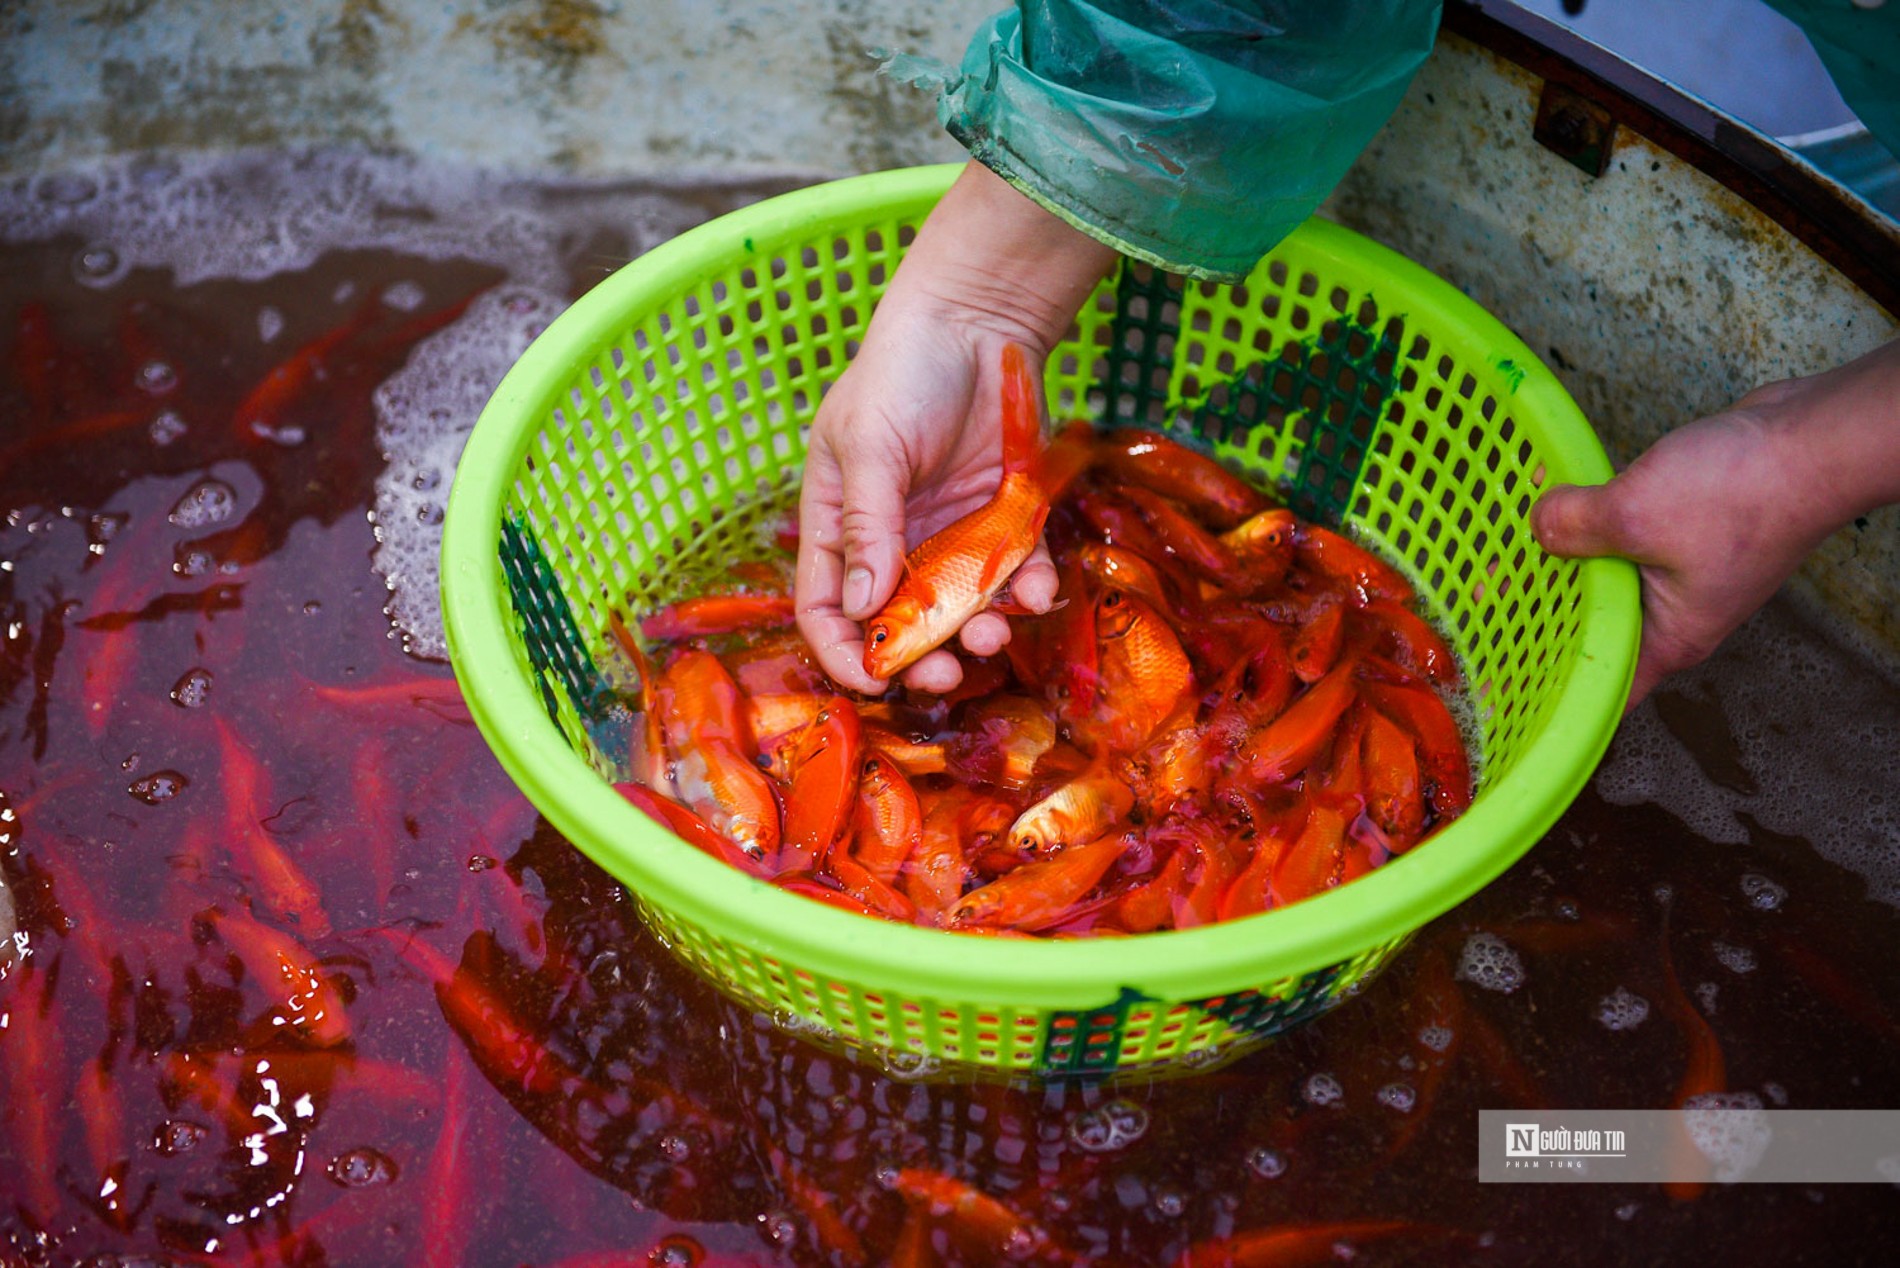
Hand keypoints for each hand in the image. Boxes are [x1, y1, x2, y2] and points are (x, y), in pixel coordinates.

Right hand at [795, 164, 1115, 694]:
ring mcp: (951, 536)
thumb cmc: (902, 372)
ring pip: (961, 610)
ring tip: (993, 633)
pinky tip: (1037, 591)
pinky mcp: (1004, 523)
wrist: (979, 321)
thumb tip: (862, 606)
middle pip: (899, 624)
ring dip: (976, 632)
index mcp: (840, 526)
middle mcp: (894, 543)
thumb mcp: (869, 443)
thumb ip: (867, 525)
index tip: (873, 679)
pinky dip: (1027, 591)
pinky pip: (1016, 574)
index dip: (843, 651)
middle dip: (920, 657)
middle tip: (945, 674)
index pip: (828, 608)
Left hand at [1531, 340, 1899, 708]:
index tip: (1495, 684)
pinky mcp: (1688, 533)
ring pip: (1605, 582)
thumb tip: (1538, 528)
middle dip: (1537, 619)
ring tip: (1501, 557)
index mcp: (1667, 639)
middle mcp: (1675, 617)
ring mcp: (1683, 575)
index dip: (1545, 691)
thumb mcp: (1634, 513)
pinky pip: (1623, 541)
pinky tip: (1553, 509)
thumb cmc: (1745, 493)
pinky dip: (1590, 530)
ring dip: (1561, 567)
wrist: (1814, 439)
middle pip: (1592, 632)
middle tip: (1480, 608)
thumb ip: (1574, 527)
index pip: (1598, 690)